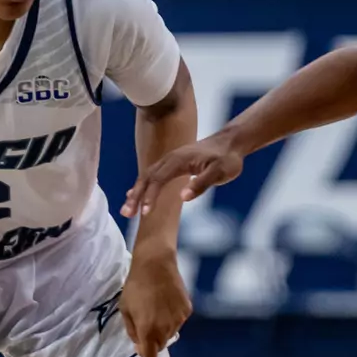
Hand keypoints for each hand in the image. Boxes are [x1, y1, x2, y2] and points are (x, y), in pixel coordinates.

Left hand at [119, 251, 190, 356]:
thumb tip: (138, 342)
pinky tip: (167, 302)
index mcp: (148, 331)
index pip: (150, 356)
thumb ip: (131, 330)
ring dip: (164, 328)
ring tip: (157, 308)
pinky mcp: (187, 310)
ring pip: (171, 333)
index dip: (144, 352)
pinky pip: (179, 320)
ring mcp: (179, 320)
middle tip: (147, 322)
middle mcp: (166, 329)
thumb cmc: (135, 286)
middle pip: (161, 345)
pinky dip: (173, 317)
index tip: (140, 342)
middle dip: (153, 339)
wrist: (156, 264)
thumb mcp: (125, 309)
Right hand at [121, 133, 243, 217]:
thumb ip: (201, 183)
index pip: (158, 179)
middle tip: (126, 214)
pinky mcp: (172, 164)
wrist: (230, 143)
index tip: (144, 213)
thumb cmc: (227, 159)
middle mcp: (170, 159)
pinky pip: (152, 175)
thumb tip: (183, 197)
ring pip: (147, 176)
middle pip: (147, 177)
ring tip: (127, 210)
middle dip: (135, 196)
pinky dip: (142, 187)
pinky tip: (135, 196)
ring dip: (136, 193)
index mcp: (179, 161)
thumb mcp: (220, 172)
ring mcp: (170, 161)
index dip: (150, 196)